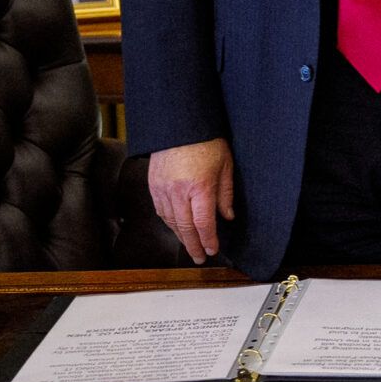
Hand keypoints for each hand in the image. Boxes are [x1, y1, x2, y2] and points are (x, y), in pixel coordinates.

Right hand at [149, 138, 236, 261]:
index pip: (203, 224)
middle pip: (185, 227)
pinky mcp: (153, 184)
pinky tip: (176, 227)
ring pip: (171, 221)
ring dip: (180, 236)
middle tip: (199, 257)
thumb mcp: (225, 165)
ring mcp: (163, 188)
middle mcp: (178, 191)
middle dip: (193, 245)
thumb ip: (225, 194)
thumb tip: (227, 216)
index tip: (212, 250)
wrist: (179, 124)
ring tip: (190, 245)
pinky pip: (160, 210)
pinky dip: (169, 222)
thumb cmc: (205, 141)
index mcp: (199, 187)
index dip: (208, 240)